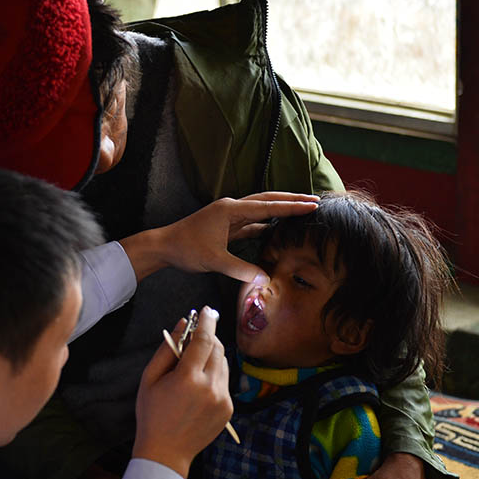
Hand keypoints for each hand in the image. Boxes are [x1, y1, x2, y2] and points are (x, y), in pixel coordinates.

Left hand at [119, 192, 319, 282]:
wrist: (164, 247)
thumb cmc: (186, 249)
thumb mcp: (214, 260)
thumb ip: (240, 269)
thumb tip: (265, 277)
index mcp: (230, 210)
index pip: (268, 206)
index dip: (291, 207)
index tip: (312, 205)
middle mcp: (231, 208)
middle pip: (267, 201)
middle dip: (291, 201)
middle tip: (314, 202)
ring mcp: (228, 216)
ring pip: (260, 210)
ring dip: (279, 209)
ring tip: (301, 210)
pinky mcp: (225, 226)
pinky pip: (251, 222)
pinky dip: (266, 223)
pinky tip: (277, 227)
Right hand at [132, 306, 232, 477]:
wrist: (166, 452)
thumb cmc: (152, 414)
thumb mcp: (149, 378)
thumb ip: (167, 348)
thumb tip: (183, 323)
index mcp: (188, 378)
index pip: (204, 339)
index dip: (206, 321)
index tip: (207, 310)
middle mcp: (210, 387)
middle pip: (217, 348)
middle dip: (208, 337)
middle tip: (194, 336)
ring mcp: (223, 399)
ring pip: (223, 363)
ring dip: (211, 356)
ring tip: (192, 366)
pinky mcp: (228, 408)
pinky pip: (224, 381)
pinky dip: (214, 375)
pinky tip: (197, 386)